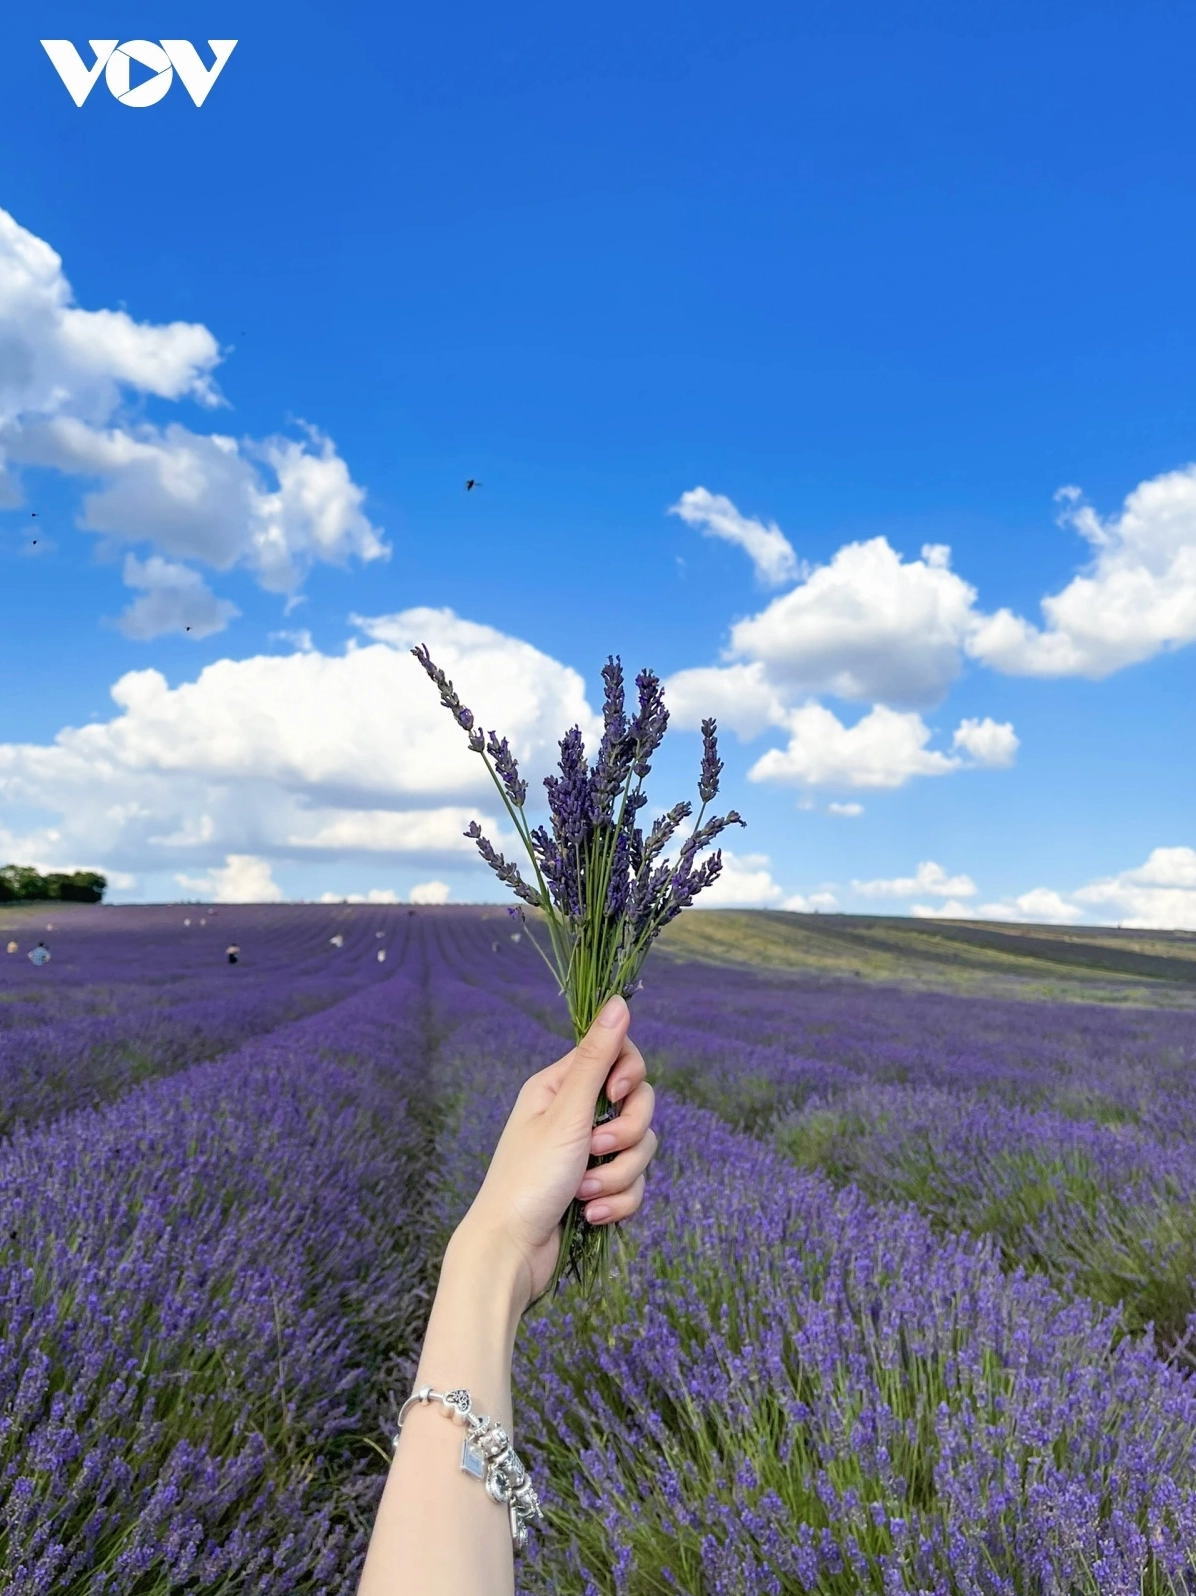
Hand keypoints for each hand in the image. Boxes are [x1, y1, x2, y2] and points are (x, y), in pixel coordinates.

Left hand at [456, 995, 657, 1310]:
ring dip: (618, 1176)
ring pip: (640, 1149)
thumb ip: (597, 1058)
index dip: (630, 1075)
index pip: (618, 1056)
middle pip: (638, 1104)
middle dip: (626, 1135)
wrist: (510, 1253)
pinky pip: (633, 1184)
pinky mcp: (598, 1188)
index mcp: (560, 1087)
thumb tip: (619, 1000)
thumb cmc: (528, 1179)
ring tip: (585, 1195)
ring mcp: (587, 1153)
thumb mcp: (566, 1114)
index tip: (618, 1094)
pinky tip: (591, 1216)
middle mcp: (575, 1114)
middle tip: (594, 1150)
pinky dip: (618, 1202)